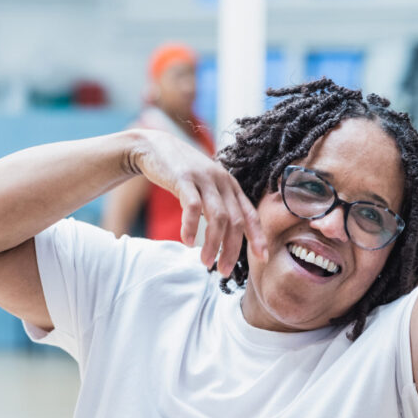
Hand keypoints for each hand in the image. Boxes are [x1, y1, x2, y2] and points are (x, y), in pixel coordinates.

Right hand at [128, 129, 266, 274]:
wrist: (154, 146)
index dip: (258, 237)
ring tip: (206, 262)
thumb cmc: (183, 175)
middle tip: (224, 271)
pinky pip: (192, 206)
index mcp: (231, 187)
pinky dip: (191, 227)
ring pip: (218, 216)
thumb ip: (219, 208)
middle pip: (236, 221)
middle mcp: (222, 182)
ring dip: (213, 244)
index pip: (251, 215)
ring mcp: (204, 178)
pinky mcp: (183, 178)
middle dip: (232, 249)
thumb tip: (228, 240)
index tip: (263, 258)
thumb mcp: (207, 189)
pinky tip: (187, 242)